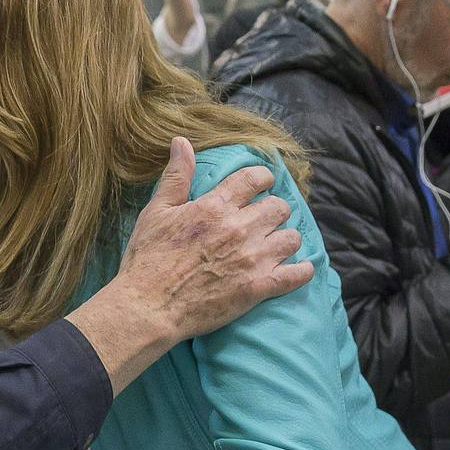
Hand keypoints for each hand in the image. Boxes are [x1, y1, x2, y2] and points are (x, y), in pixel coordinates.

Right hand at [68, 137, 310, 390]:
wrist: (148, 307)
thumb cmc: (147, 259)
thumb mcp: (156, 212)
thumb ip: (176, 176)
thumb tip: (181, 141)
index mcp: (215, 206)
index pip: (255, 178)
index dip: (263, 178)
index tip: (261, 185)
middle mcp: (239, 228)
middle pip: (279, 207)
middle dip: (273, 210)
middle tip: (263, 220)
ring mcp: (252, 259)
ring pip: (292, 237)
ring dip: (285, 238)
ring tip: (275, 244)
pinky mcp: (258, 287)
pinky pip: (296, 274)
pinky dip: (301, 270)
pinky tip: (299, 269)